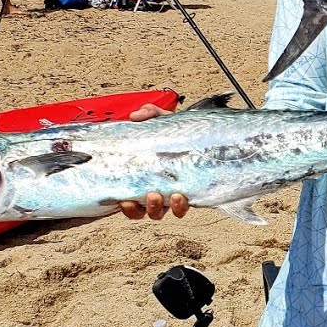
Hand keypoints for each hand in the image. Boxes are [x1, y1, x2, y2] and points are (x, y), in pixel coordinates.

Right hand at [119, 104, 190, 219]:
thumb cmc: (177, 134)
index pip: (130, 198)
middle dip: (147, 207)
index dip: (126, 205)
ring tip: (173, 196)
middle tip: (152, 195)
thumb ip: (150, 114)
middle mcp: (156, 190)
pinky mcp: (189, 195)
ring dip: (164, 208)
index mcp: (145, 177)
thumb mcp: (163, 122)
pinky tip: (182, 196)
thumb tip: (137, 114)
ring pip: (161, 213)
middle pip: (145, 211)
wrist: (201, 135)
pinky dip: (180, 206)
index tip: (125, 200)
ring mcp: (171, 194)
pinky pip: (182, 209)